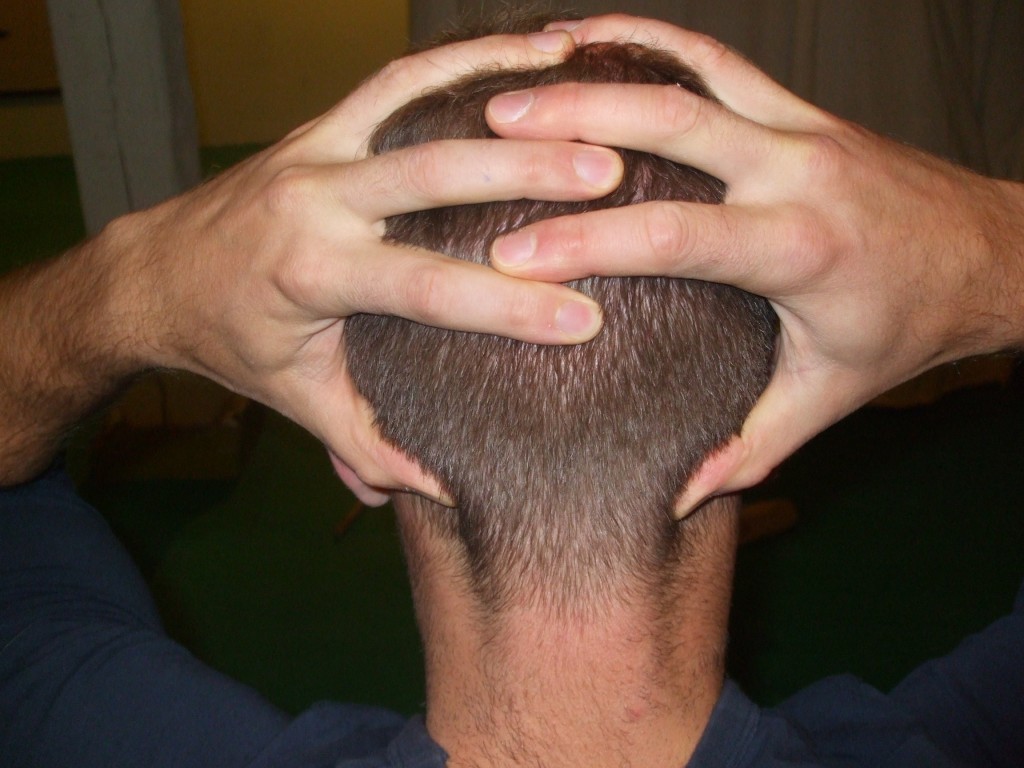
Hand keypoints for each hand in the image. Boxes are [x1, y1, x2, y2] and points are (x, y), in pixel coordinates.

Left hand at [99, 29, 620, 504]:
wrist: (157, 272)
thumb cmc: (234, 340)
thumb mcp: (298, 398)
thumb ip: (370, 445)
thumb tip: (448, 493)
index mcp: (309, 271)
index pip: (423, 287)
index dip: (504, 306)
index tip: (583, 320)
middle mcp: (313, 196)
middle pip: (428, 176)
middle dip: (521, 174)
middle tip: (607, 175)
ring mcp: (319, 147)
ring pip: (416, 106)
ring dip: (503, 97)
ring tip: (585, 88)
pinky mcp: (327, 122)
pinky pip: (400, 78)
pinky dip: (465, 58)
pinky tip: (530, 52)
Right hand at [485, 14, 1023, 512]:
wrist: (987, 255)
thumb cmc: (904, 329)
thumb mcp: (827, 398)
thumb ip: (746, 450)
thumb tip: (674, 501)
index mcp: (798, 248)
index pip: (674, 235)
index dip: (587, 243)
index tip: (511, 256)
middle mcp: (796, 170)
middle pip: (672, 124)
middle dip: (575, 123)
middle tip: (493, 128)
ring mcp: (798, 127)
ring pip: (690, 75)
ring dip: (604, 69)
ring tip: (525, 71)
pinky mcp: (797, 109)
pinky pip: (717, 58)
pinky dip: (654, 40)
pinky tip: (596, 37)